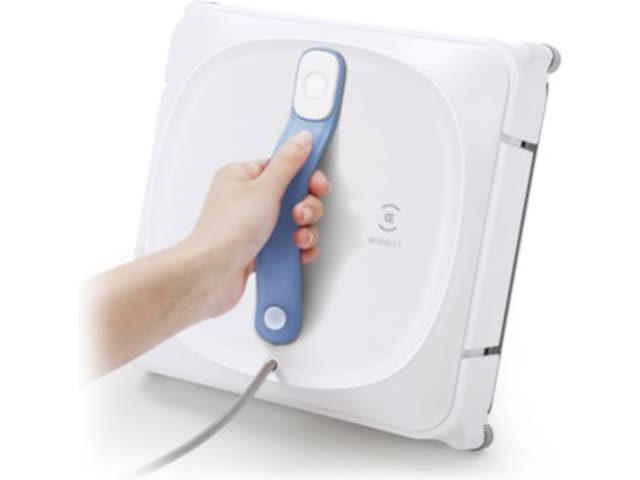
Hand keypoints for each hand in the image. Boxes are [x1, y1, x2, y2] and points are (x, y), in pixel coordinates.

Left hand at [180, 130, 329, 322]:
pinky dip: (298, 249)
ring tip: (297, 237)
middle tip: (299, 214)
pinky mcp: (260, 249)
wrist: (210, 275)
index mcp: (243, 176)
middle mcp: (248, 200)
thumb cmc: (224, 232)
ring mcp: (255, 226)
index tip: (317, 184)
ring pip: (294, 222)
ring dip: (304, 230)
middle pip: (294, 195)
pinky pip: (289, 244)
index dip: (305, 175)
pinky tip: (297, 252)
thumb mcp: (264, 188)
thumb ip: (289, 162)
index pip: (283, 166)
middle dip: (306, 207)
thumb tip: (302, 139)